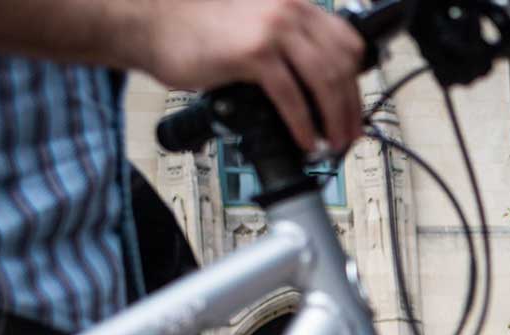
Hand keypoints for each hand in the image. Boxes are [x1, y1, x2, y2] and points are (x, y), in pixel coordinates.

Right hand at [132, 0, 364, 153]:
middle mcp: (288, 11)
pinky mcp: (252, 53)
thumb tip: (321, 91)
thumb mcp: (256, 29)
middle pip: (342, 66)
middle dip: (351, 109)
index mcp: (294, 5)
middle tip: (349, 136)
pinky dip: (304, 125)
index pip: (348, 43)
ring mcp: (271, 30)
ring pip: (324, 82)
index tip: (355, 109)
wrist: (152, 24)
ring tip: (332, 144)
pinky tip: (306, 140)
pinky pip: (292, 97)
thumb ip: (289, 49)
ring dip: (334, 121)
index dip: (358, 82)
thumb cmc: (198, 31)